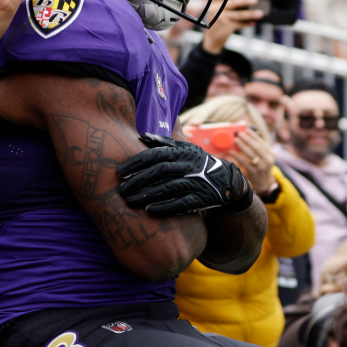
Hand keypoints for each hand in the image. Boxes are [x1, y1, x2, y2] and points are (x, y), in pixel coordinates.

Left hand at [116, 133, 253, 217]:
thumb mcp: (184, 148)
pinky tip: (149, 211)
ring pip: (168, 188)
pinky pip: (182, 204)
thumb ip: (164, 142)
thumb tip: (141, 135)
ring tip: (129, 202)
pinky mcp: (202, 198)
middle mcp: (188, 165)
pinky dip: (165, 207)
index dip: (136, 163)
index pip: (155, 155)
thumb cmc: (197, 162)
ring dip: (147, 195)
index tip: (119, 171)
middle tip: (121, 190)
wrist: (226, 180)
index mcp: (182, 152)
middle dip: (138, 180)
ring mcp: (196, 182)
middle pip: (159, 171)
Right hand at [201, 0, 263, 53]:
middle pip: (232, 3)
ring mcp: (220, 19)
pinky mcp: (225, 27)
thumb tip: (247, 4)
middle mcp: (216, 10)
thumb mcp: (218, 13)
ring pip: (238, 15)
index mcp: (214, 4)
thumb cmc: (218, 23)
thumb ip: (229, 8)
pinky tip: (253, 22)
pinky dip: (247, 23)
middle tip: (255, 0)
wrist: (211, 40)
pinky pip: (239, 24)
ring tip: (260, 13)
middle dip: (244, 1)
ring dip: (250, 14)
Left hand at [230, 130, 274, 193]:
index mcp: (271, 154)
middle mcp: (268, 160)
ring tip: (235, 140)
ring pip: (251, 154)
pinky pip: (244, 162)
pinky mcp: (254, 172)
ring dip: (242, 146)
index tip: (246, 129)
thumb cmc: (262, 166)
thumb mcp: (265, 157)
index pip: (262, 142)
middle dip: (247, 139)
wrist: (264, 183)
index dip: (254, 135)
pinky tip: (231, 152)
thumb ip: (259, 148)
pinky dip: (237, 156)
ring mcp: (261, 166)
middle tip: (239, 133)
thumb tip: (247, 135)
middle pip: (257, 147)